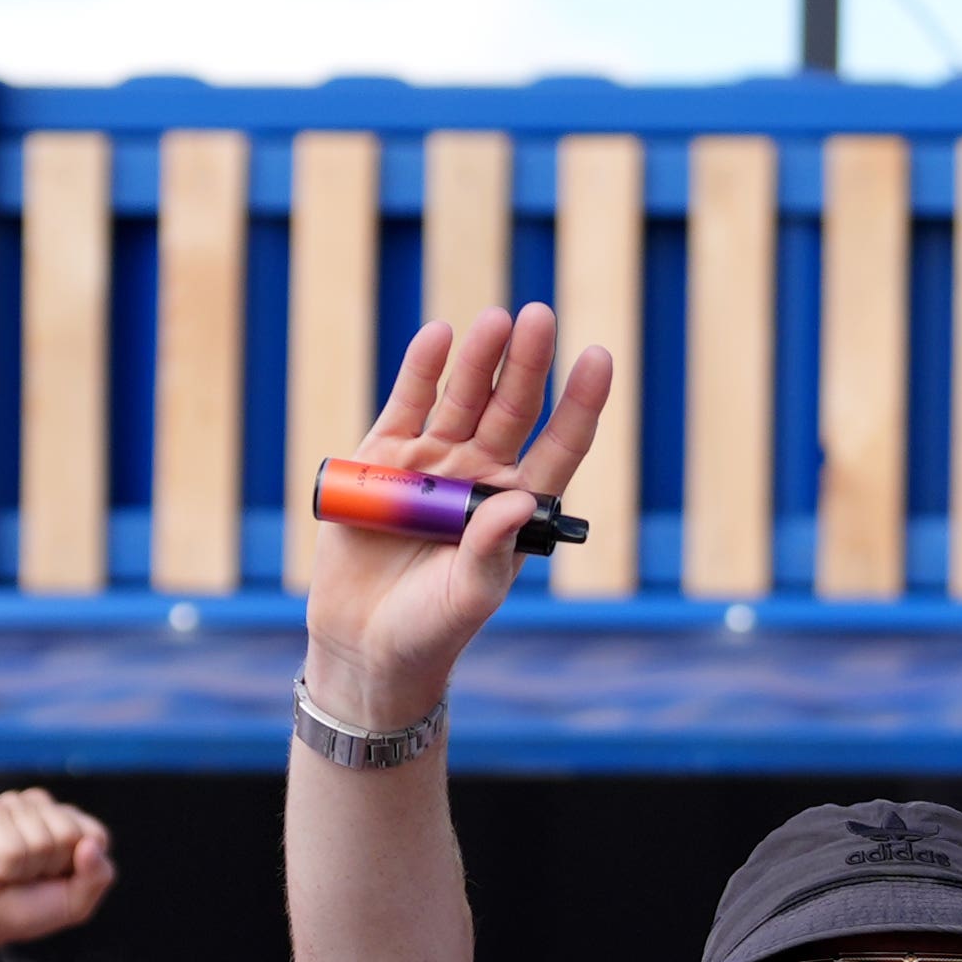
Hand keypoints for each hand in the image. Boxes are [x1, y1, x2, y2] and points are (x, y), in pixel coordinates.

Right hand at [0, 787, 118, 947]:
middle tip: (29, 876)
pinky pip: (14, 847)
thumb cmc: (27, 909)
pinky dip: (5, 868)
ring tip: (9, 871)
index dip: (79, 867)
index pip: (96, 835)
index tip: (57, 878)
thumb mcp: (76, 903)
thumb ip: (98, 876)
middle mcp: (45, 808)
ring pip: (42, 841)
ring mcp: (18, 806)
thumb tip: (90, 844)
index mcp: (71, 822)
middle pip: (70, 834)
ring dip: (25, 869)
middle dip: (51, 866)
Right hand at [296, 303, 604, 738]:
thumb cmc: (431, 629)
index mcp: (516, 506)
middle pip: (511, 408)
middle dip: (526, 364)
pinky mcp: (382, 461)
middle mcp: (479, 475)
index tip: (598, 356)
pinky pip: (406, 405)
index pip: (559, 444)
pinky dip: (420, 371)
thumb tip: (519, 498)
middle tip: (539, 317)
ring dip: (479, 360)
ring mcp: (431, 463)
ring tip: (496, 321)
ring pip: (462, 398)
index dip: (580, 402)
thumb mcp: (469, 596)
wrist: (364, 644)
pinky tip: (439, 337)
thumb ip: (491, 549)